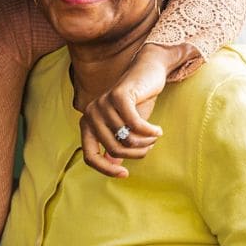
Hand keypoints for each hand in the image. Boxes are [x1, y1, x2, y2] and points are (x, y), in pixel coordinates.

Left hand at [80, 44, 191, 176]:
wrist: (147, 71)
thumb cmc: (135, 102)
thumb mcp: (124, 127)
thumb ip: (115, 143)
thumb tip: (113, 165)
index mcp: (87, 123)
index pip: (90, 157)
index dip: (106, 170)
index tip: (125, 174)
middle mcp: (90, 113)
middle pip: (113, 149)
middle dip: (136, 153)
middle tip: (150, 146)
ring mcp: (102, 103)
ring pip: (126, 138)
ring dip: (146, 141)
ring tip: (155, 135)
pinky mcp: (118, 96)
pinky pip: (135, 125)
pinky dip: (149, 131)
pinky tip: (158, 130)